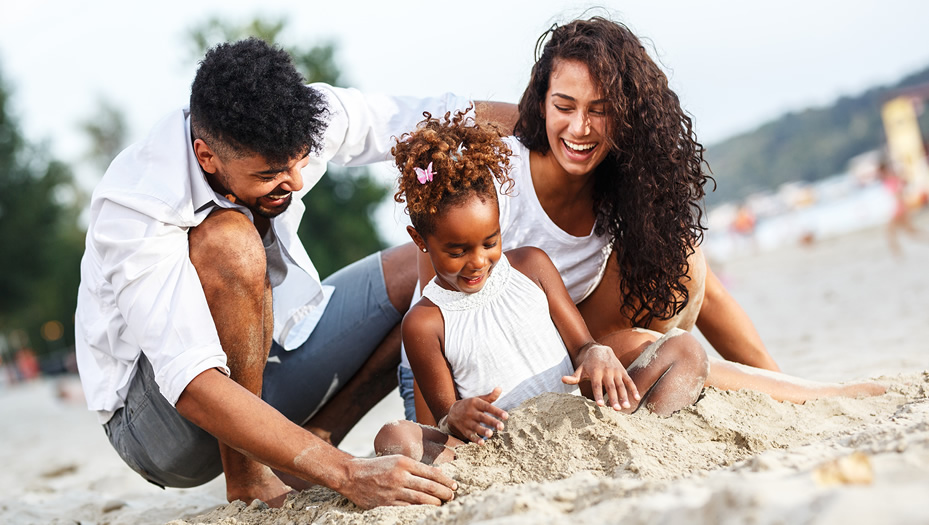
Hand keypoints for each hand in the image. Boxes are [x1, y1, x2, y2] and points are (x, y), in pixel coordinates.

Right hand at [341, 455, 457, 508]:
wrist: (352, 475)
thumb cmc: (377, 466)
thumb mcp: (396, 459)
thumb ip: (414, 467)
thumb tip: (436, 475)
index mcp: (404, 462)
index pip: (431, 472)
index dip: (445, 480)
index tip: (453, 485)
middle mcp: (400, 476)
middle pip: (429, 486)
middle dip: (444, 493)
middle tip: (452, 495)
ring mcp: (393, 490)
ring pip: (421, 499)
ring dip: (435, 503)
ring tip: (442, 503)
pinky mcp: (387, 503)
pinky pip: (408, 507)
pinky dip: (419, 509)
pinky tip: (427, 510)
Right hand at [447, 387, 507, 442]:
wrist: (452, 412)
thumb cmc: (470, 405)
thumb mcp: (478, 399)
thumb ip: (490, 396)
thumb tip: (500, 388)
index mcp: (475, 403)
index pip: (487, 407)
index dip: (497, 411)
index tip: (506, 416)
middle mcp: (471, 412)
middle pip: (482, 417)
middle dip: (492, 422)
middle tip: (501, 427)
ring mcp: (467, 422)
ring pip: (476, 427)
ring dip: (483, 431)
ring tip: (490, 434)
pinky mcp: (464, 431)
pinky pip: (470, 436)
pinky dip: (475, 439)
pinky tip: (482, 443)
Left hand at [563, 344, 639, 409]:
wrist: (600, 349)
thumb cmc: (588, 363)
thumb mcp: (580, 369)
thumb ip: (573, 377)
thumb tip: (562, 379)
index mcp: (595, 373)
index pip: (597, 386)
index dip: (598, 395)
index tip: (601, 405)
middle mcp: (607, 372)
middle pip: (610, 387)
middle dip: (614, 398)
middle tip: (617, 410)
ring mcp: (616, 372)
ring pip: (621, 385)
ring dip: (624, 396)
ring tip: (626, 407)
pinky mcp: (622, 371)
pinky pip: (629, 381)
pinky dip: (633, 389)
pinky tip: (636, 398)